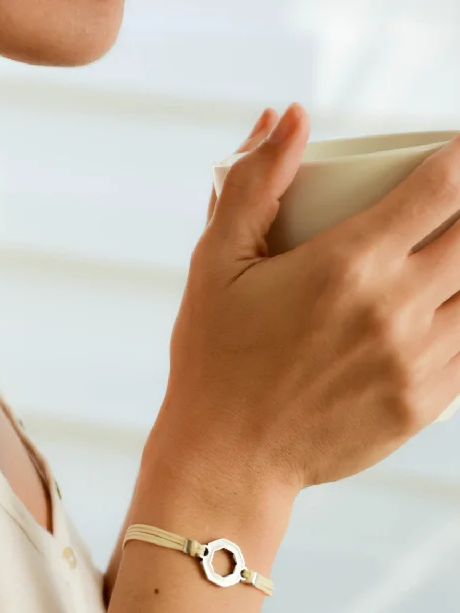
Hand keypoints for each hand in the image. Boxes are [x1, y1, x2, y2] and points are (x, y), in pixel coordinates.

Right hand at [157, 104, 459, 491]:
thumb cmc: (215, 359)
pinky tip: (438, 314)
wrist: (227, 456)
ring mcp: (416, 362)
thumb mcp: (216, 262)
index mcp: (348, 264)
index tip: (454, 156)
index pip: (442, 186)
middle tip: (442, 215)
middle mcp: (395, 309)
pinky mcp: (420, 406)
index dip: (459, 159)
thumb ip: (255, 183)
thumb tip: (290, 118)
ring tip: (438, 265)